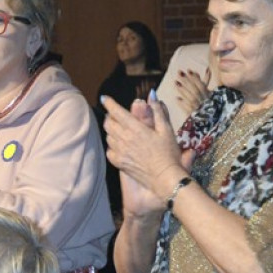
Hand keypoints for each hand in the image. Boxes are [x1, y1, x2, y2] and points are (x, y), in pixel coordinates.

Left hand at [104, 93, 190, 213]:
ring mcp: (120, 152)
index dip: (109, 104)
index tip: (104, 98)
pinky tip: (118, 144)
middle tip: (114, 114)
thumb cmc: (168, 153)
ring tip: (117, 128)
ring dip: (111, 130)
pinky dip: (112, 145)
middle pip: (109, 124)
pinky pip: (109, 150)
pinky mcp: (119, 163)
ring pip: (108, 136)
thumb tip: (152, 94)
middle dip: (109, 116)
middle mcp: (125, 139)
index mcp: (136, 129)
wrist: (164, 178)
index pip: (117, 112)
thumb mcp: (166, 130)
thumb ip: (157, 111)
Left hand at [174, 68, 211, 115]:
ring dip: (183, 90)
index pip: (202, 85)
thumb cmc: (210, 105)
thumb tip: (207, 69)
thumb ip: (206, 82)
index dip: (195, 78)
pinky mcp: (194, 116)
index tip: (188, 70)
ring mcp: (199, 109)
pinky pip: (188, 109)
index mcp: (210, 96)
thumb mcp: (210, 93)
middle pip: (195, 90)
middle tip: (179, 72)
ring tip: (175, 83)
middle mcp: (205, 102)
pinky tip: (177, 99)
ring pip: (191, 98)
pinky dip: (183, 104)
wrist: (210, 121)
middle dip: (187, 80)